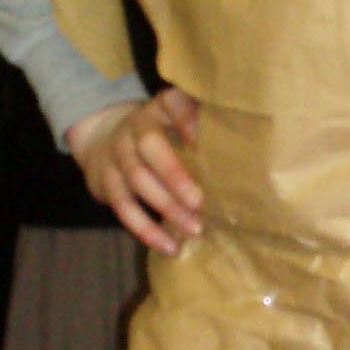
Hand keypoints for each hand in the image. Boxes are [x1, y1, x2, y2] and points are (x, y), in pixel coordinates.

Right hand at [66, 86, 202, 255]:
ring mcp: (117, 155)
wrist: (102, 137)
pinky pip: (124, 209)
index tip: (202, 139)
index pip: (171, 102)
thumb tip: (248, 148)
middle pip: (151, 146)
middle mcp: (135, 127)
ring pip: (138, 180)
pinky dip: (146, 230)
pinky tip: (169, 246)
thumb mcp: (174, 120)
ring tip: (194, 228)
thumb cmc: (160, 133)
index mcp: (159, 108)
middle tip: (200, 201)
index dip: (186, 118)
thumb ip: (202, 127)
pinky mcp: (106, 183)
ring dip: (167, 207)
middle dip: (175, 175)